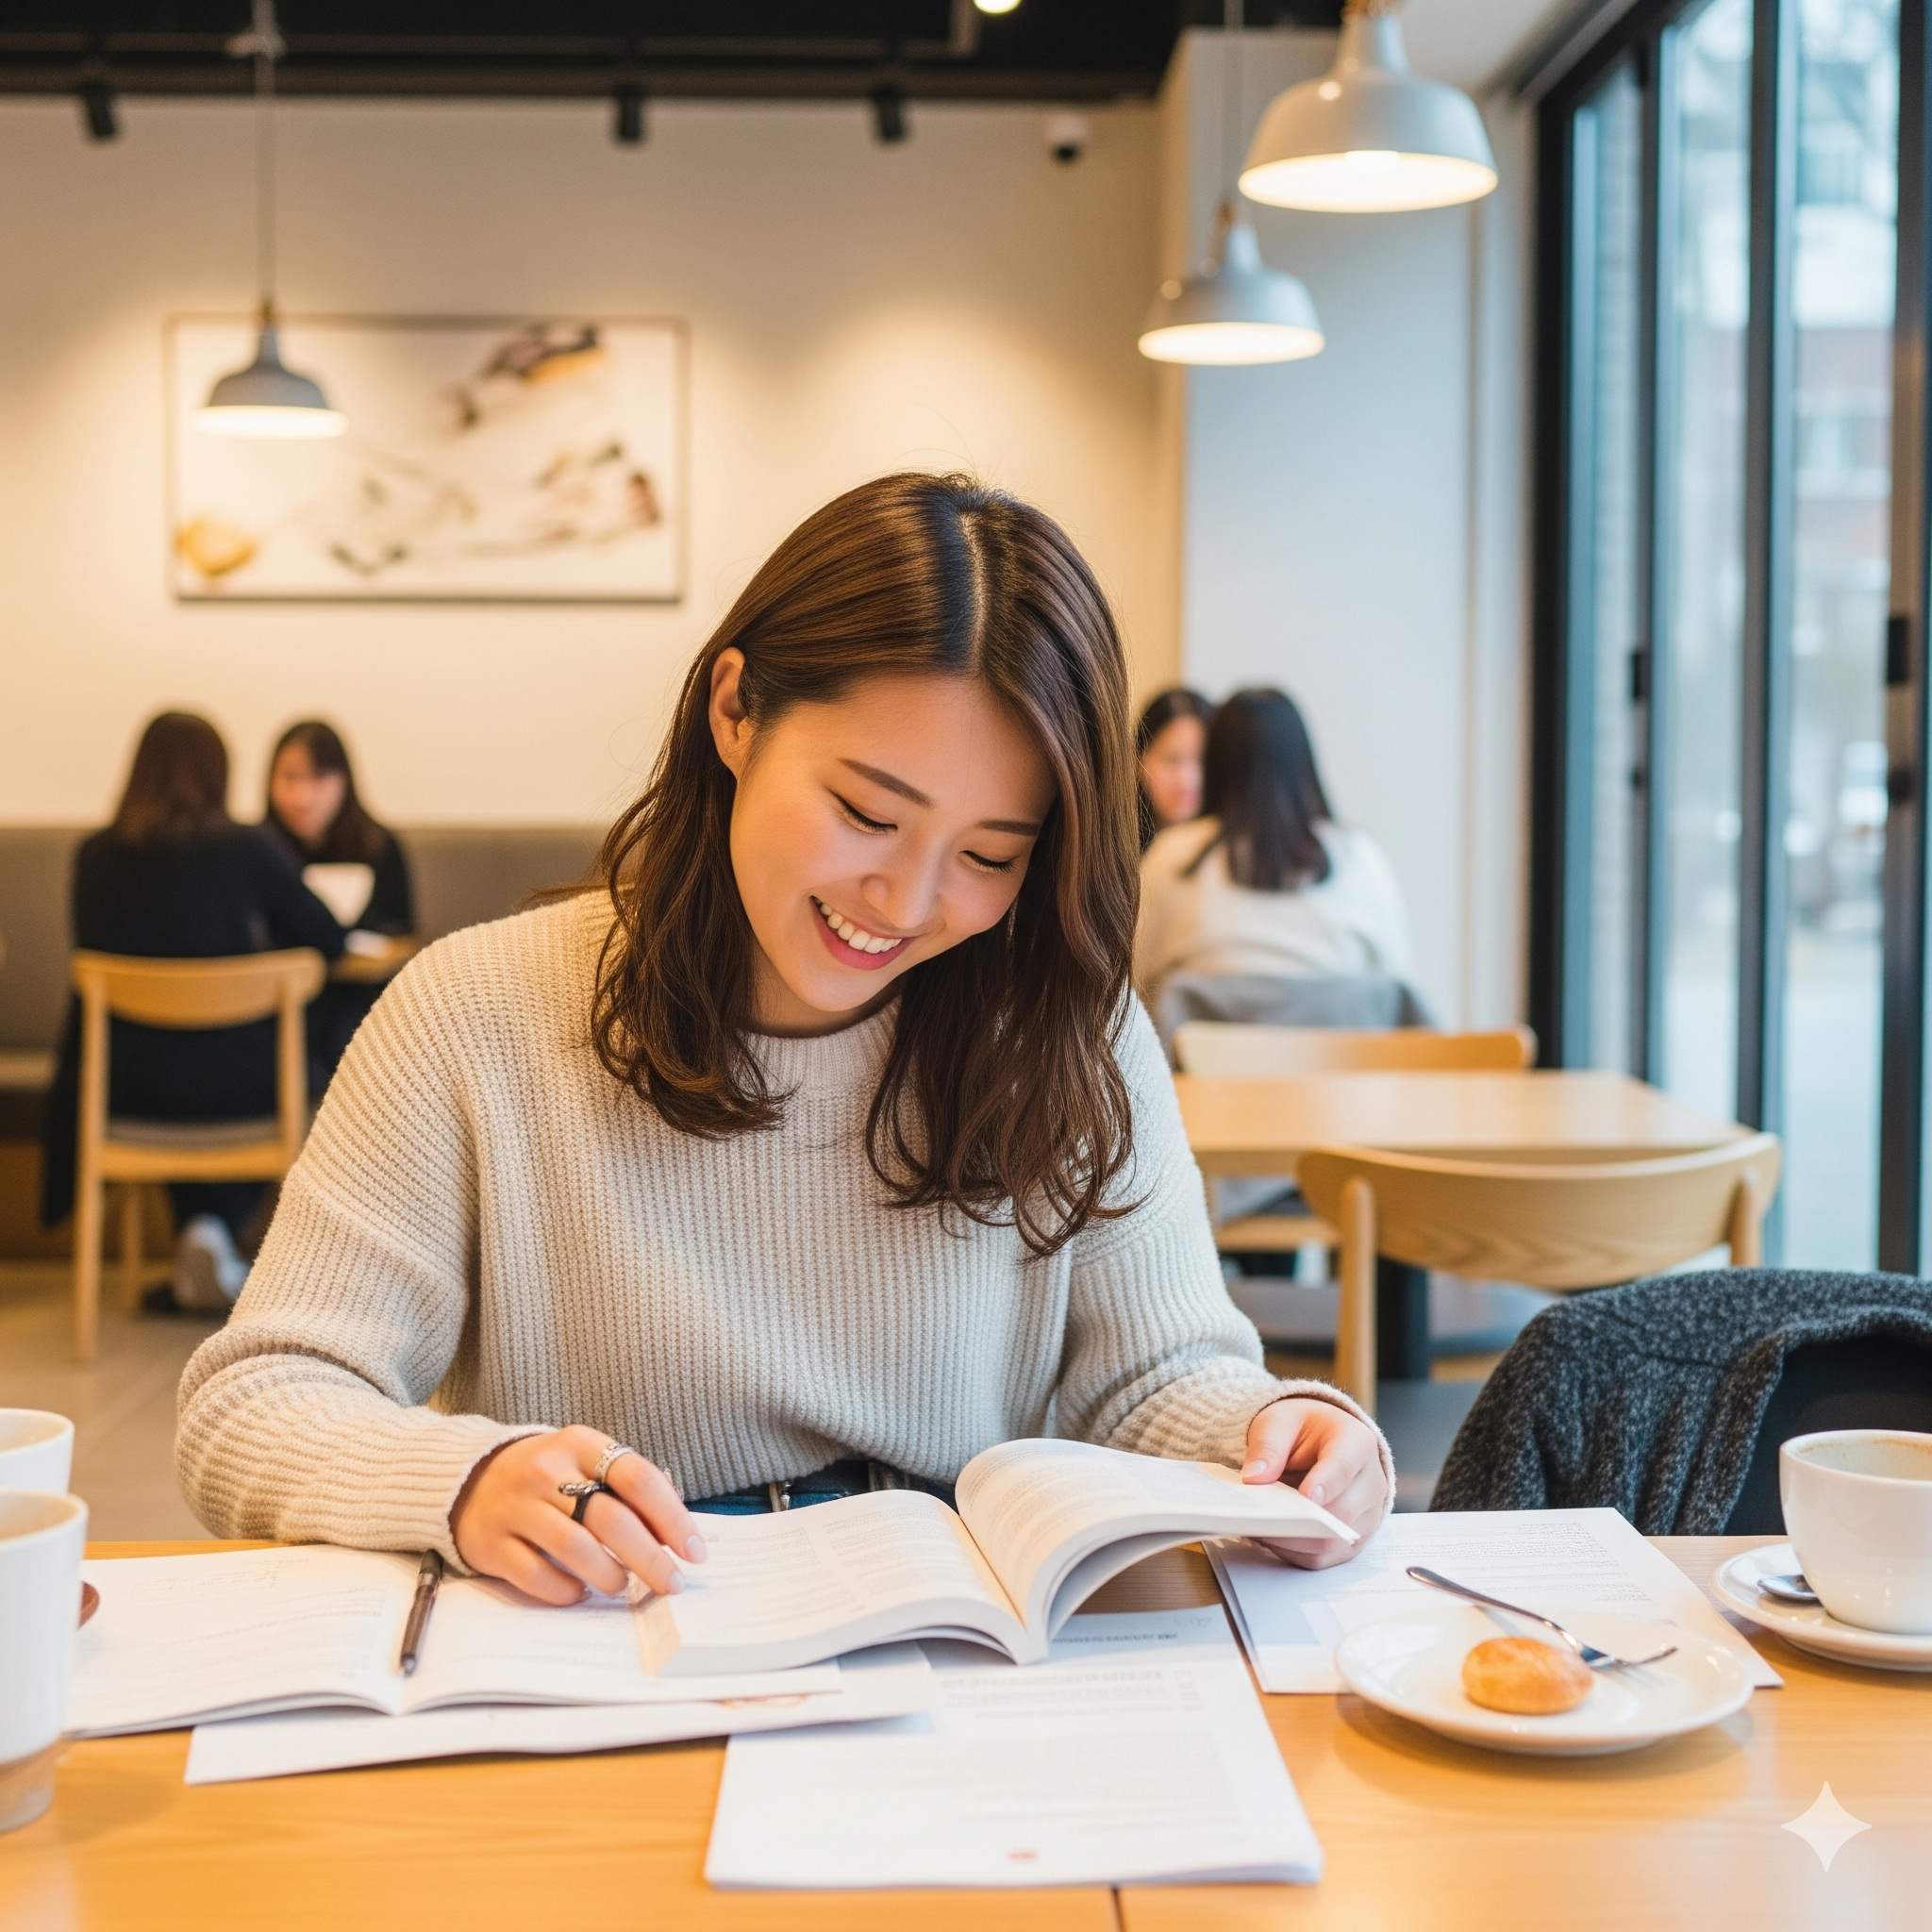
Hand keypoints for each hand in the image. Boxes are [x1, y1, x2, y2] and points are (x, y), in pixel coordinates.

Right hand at [450, 1426, 706, 1605]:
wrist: (466, 1479)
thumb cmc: (549, 1476)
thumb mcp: (586, 1463)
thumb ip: (629, 1490)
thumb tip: (678, 1536)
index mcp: (580, 1444)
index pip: (638, 1478)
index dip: (672, 1518)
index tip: (695, 1552)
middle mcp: (547, 1471)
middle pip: (612, 1519)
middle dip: (650, 1558)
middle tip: (672, 1583)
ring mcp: (516, 1506)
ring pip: (576, 1549)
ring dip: (610, 1575)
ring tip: (621, 1584)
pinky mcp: (491, 1542)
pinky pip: (536, 1576)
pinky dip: (566, 1591)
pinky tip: (579, 1592)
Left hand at [1238, 1397, 1387, 1570]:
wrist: (1319, 1443)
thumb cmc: (1302, 1430)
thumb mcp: (1279, 1422)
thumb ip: (1267, 1446)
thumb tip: (1253, 1479)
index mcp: (1357, 1442)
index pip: (1345, 1466)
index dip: (1326, 1484)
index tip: (1305, 1497)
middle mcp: (1371, 1482)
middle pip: (1342, 1512)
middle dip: (1301, 1520)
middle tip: (1263, 1520)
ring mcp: (1366, 1515)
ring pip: (1332, 1542)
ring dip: (1293, 1540)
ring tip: (1260, 1528)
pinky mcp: (1352, 1540)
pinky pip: (1323, 1557)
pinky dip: (1294, 1552)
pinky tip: (1271, 1537)